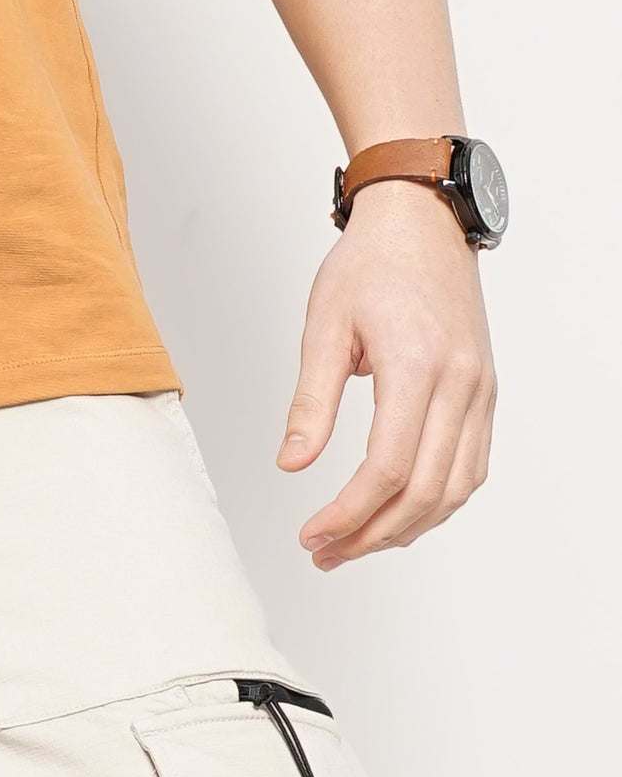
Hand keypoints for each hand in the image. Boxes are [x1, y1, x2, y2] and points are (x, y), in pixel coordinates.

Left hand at [277, 178, 496, 567]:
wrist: (421, 224)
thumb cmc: (370, 265)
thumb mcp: (324, 324)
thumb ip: (312, 399)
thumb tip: (291, 463)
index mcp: (415, 366)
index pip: (388, 467)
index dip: (349, 513)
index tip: (313, 534)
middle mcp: (459, 386)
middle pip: (425, 491)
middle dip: (372, 533)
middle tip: (325, 552)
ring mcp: (480, 393)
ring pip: (455, 489)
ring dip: (407, 527)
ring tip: (355, 541)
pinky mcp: (485, 394)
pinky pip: (471, 467)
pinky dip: (437, 500)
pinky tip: (400, 511)